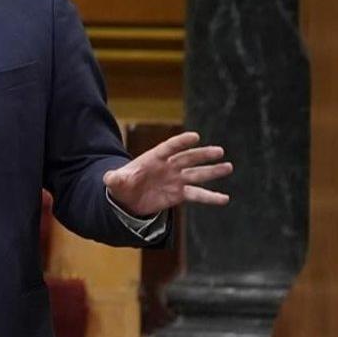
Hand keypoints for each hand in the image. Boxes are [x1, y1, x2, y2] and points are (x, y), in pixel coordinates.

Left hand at [103, 131, 233, 216]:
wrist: (128, 199)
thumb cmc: (122, 185)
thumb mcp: (116, 182)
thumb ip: (115, 179)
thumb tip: (109, 178)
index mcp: (153, 158)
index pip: (169, 147)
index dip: (181, 142)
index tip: (195, 137)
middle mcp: (168, 167)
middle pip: (188, 158)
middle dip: (203, 155)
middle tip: (219, 151)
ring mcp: (175, 179)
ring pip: (197, 174)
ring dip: (212, 171)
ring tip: (228, 167)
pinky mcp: (179, 194)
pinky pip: (197, 194)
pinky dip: (210, 197)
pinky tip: (224, 198)